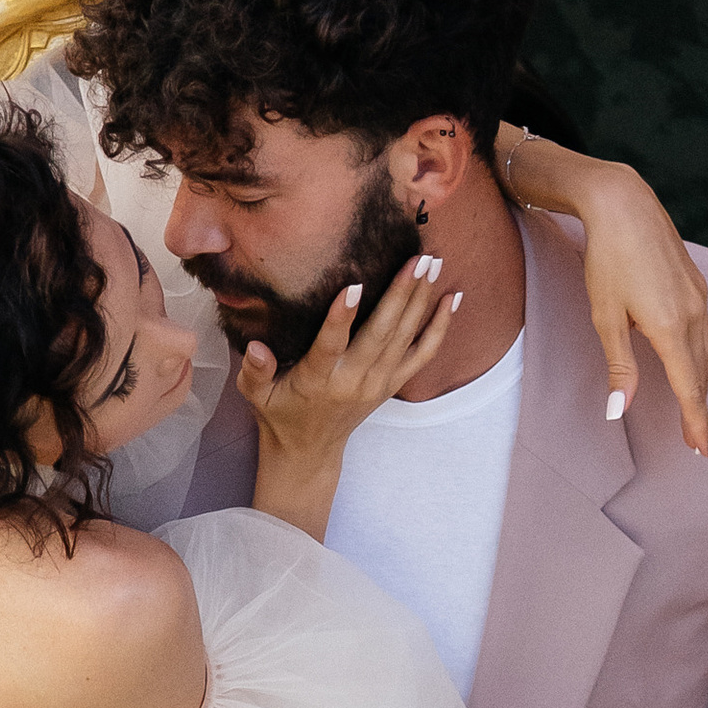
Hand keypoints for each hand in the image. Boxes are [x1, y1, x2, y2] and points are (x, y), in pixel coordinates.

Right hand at [239, 256, 462, 535]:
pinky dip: (441, 326)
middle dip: (400, 294)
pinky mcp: (393, 383)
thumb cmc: (280, 412)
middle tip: (416, 258)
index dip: (341, 317)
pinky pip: (424, 353)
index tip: (353, 286)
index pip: (331, 346)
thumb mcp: (256, 395)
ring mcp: (379, 382)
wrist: (310, 449)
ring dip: (421, 298)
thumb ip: (255, 370)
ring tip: (433, 262)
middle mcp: (354, 380)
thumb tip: (255, 347)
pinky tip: (453, 297)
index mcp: (318, 380)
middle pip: (381, 334)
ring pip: (405, 336)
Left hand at [497, 125, 707, 453]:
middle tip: (700, 443)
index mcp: (670, 328)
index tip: (706, 452)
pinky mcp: (697, 283)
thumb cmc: (607, 260)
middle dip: (701, 410)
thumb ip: (619, 366)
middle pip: (702, 374)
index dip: (698, 422)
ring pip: (706, 352)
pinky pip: (704, 330)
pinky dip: (700, 355)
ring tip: (695, 410)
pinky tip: (691, 361)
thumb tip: (621, 411)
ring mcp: (699, 297)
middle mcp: (693, 314)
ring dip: (701, 383)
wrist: (623, 204)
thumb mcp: (605, 317)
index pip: (689, 388)